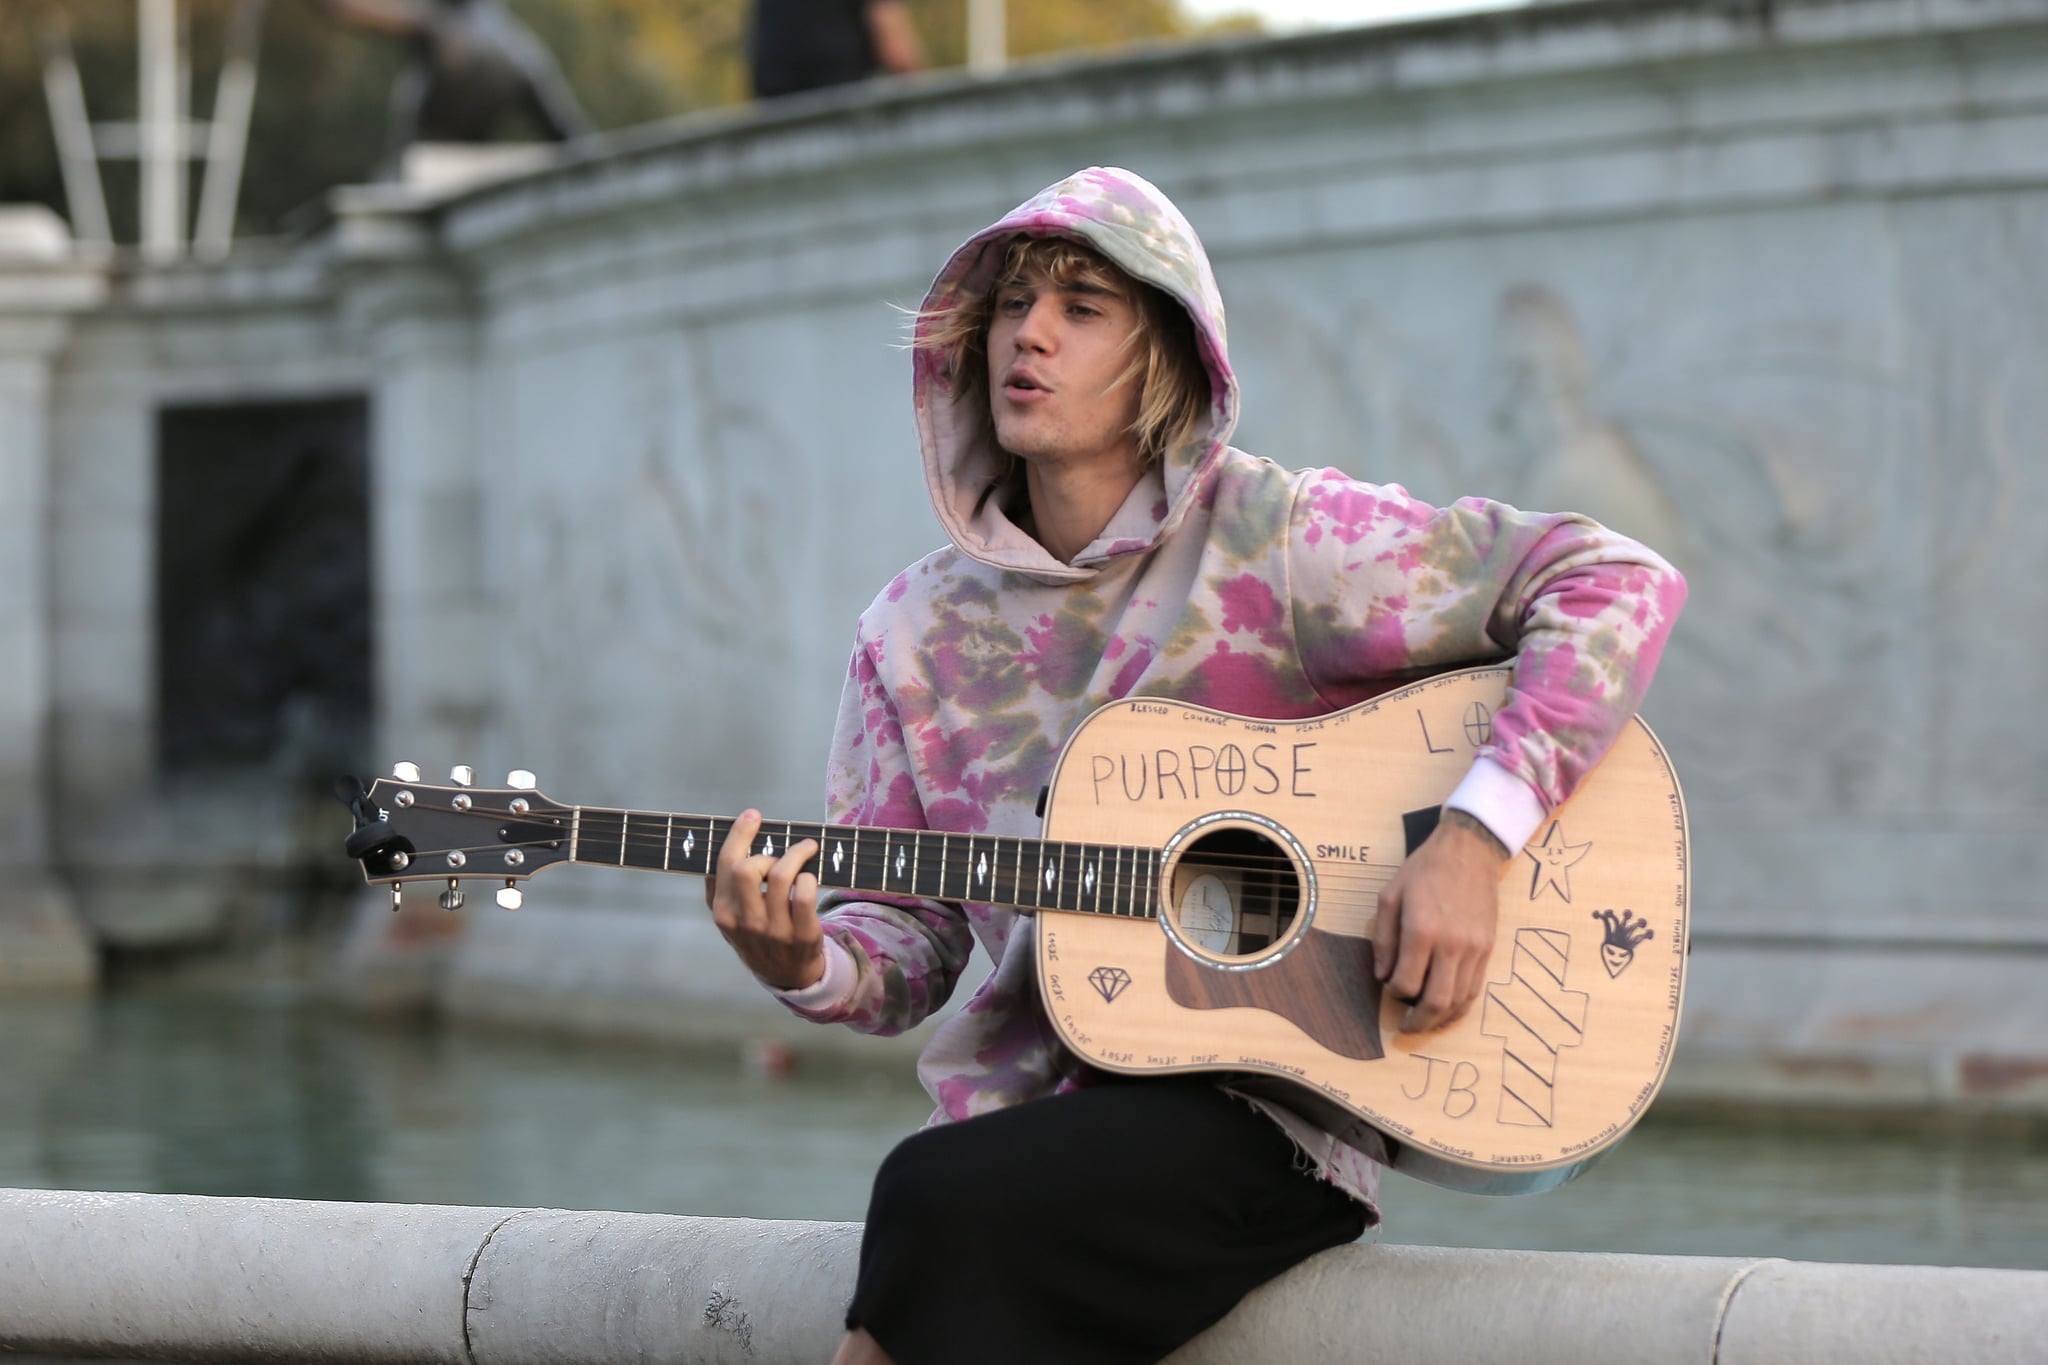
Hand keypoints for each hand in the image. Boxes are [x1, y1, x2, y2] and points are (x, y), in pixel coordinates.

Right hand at [705, 810, 825, 990]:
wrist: (787, 976)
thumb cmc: (757, 937)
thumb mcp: (730, 919)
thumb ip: (718, 889)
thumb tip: (717, 848)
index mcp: (724, 913)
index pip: (726, 865)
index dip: (739, 835)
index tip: (752, 815)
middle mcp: (746, 922)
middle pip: (748, 869)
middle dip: (766, 852)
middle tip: (781, 851)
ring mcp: (774, 931)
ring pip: (781, 877)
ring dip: (796, 855)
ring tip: (806, 850)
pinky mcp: (802, 935)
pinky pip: (805, 895)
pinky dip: (808, 878)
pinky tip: (809, 877)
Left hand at [1372, 810, 1507, 1033]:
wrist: (1470, 851)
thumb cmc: (1424, 870)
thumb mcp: (1390, 896)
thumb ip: (1384, 939)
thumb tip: (1382, 976)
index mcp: (1422, 930)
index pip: (1406, 982)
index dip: (1394, 993)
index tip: (1389, 987)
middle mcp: (1452, 944)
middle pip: (1437, 1001)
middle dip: (1419, 1022)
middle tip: (1406, 1028)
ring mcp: (1475, 949)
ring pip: (1459, 1000)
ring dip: (1441, 1019)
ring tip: (1426, 1023)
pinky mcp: (1489, 948)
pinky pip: (1475, 988)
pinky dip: (1461, 1006)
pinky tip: (1448, 1010)